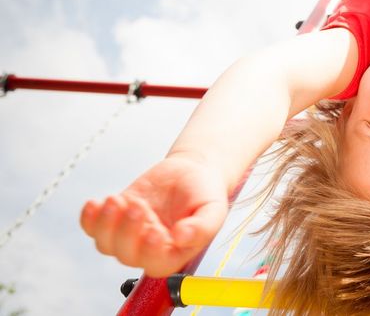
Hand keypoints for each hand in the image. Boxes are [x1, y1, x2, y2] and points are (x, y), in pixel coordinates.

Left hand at [80, 156, 229, 277]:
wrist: (191, 171)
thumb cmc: (204, 192)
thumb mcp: (213, 209)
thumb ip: (202, 227)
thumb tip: (182, 238)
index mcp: (175, 253)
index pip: (156, 264)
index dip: (149, 252)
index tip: (155, 230)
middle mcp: (150, 249)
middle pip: (127, 255)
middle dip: (127, 231)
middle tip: (138, 204)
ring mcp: (130, 235)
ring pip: (106, 244)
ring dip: (106, 224)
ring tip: (117, 200)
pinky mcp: (116, 218)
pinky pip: (93, 227)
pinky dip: (89, 218)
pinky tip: (96, 203)